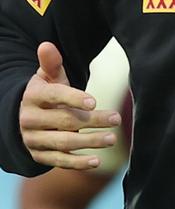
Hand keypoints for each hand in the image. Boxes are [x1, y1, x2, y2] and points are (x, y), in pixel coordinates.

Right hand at [18, 42, 119, 169]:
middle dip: (92, 121)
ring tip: (112, 139)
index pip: (54, 96)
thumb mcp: (47, 78)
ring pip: (63, 142)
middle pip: (64, 121)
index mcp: (34, 97)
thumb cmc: (46, 94)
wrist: (23, 119)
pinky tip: (97, 161)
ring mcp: (33, 139)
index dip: (73, 98)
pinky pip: (58, 161)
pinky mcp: (39, 155)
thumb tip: (47, 45)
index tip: (94, 102)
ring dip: (88, 142)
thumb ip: (51, 64)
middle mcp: (30, 119)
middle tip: (116, 118)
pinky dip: (77, 163)